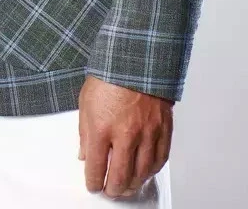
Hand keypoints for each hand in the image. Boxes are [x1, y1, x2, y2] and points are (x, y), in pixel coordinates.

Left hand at [77, 75, 173, 198]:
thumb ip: (85, 132)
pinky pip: (160, 159)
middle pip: (120, 177)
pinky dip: (151, 171)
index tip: (93, 185)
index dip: (93, 182)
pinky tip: (145, 172)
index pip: (96, 167)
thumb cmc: (110, 75)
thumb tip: (85, 154)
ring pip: (142, 173)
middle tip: (109, 191)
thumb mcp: (86, 101)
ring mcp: (146, 132)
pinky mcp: (162, 128)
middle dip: (113, 189)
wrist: (137, 56)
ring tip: (126, 186)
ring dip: (133, 185)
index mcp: (101, 126)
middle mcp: (125, 133)